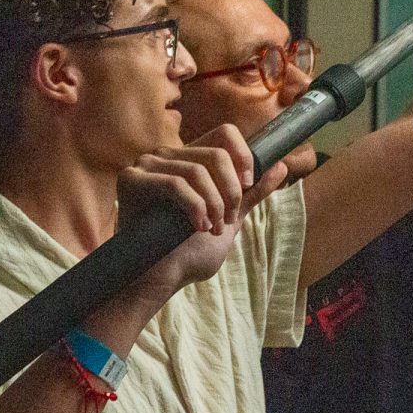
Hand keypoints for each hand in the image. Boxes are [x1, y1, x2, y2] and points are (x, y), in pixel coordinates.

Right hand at [119, 123, 288, 298]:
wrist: (160, 280)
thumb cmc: (190, 253)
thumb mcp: (230, 217)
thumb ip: (252, 192)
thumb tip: (281, 165)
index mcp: (189, 159)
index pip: (225, 133)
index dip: (243, 156)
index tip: (247, 185)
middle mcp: (166, 155)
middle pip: (216, 153)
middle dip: (231, 191)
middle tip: (227, 220)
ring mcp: (146, 165)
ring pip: (197, 171)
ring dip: (214, 205)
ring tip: (211, 228)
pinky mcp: (131, 180)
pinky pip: (175, 184)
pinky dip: (194, 208)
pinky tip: (196, 227)